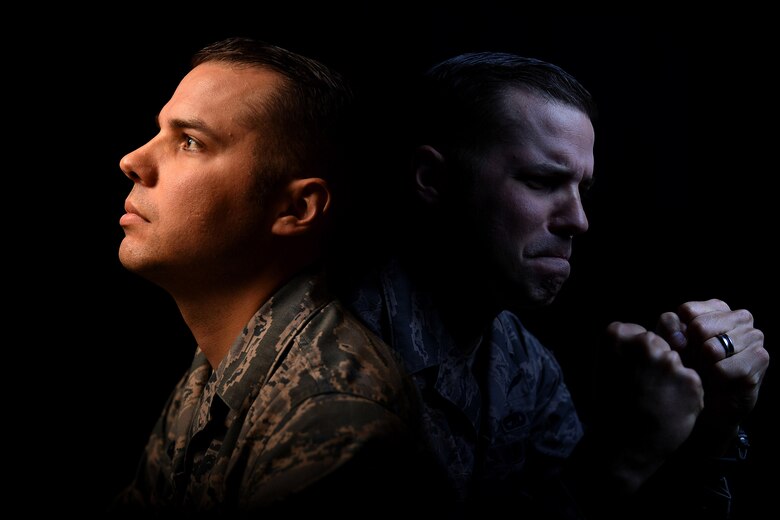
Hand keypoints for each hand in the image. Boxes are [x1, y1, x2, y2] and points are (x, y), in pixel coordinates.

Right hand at [598, 322, 703, 490]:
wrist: (623, 445)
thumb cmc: (613, 405)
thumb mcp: (608, 366)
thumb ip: (629, 347)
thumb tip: (659, 335)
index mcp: (617, 334)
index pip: (642, 334)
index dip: (639, 358)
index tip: (628, 375)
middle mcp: (645, 342)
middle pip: (663, 346)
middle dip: (659, 365)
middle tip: (643, 389)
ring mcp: (669, 361)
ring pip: (679, 363)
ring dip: (674, 380)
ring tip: (655, 401)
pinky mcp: (690, 381)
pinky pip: (692, 381)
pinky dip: (687, 395)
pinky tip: (669, 408)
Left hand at [655, 299, 769, 453]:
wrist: (710, 402)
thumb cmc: (689, 366)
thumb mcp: (671, 344)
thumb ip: (668, 329)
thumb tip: (680, 338)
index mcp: (717, 307)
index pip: (687, 311)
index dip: (678, 334)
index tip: (682, 347)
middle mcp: (740, 317)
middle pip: (699, 327)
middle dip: (691, 351)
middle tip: (697, 363)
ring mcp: (754, 336)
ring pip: (712, 348)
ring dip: (704, 366)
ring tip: (708, 371)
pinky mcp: (761, 358)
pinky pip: (724, 368)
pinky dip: (715, 378)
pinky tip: (720, 381)